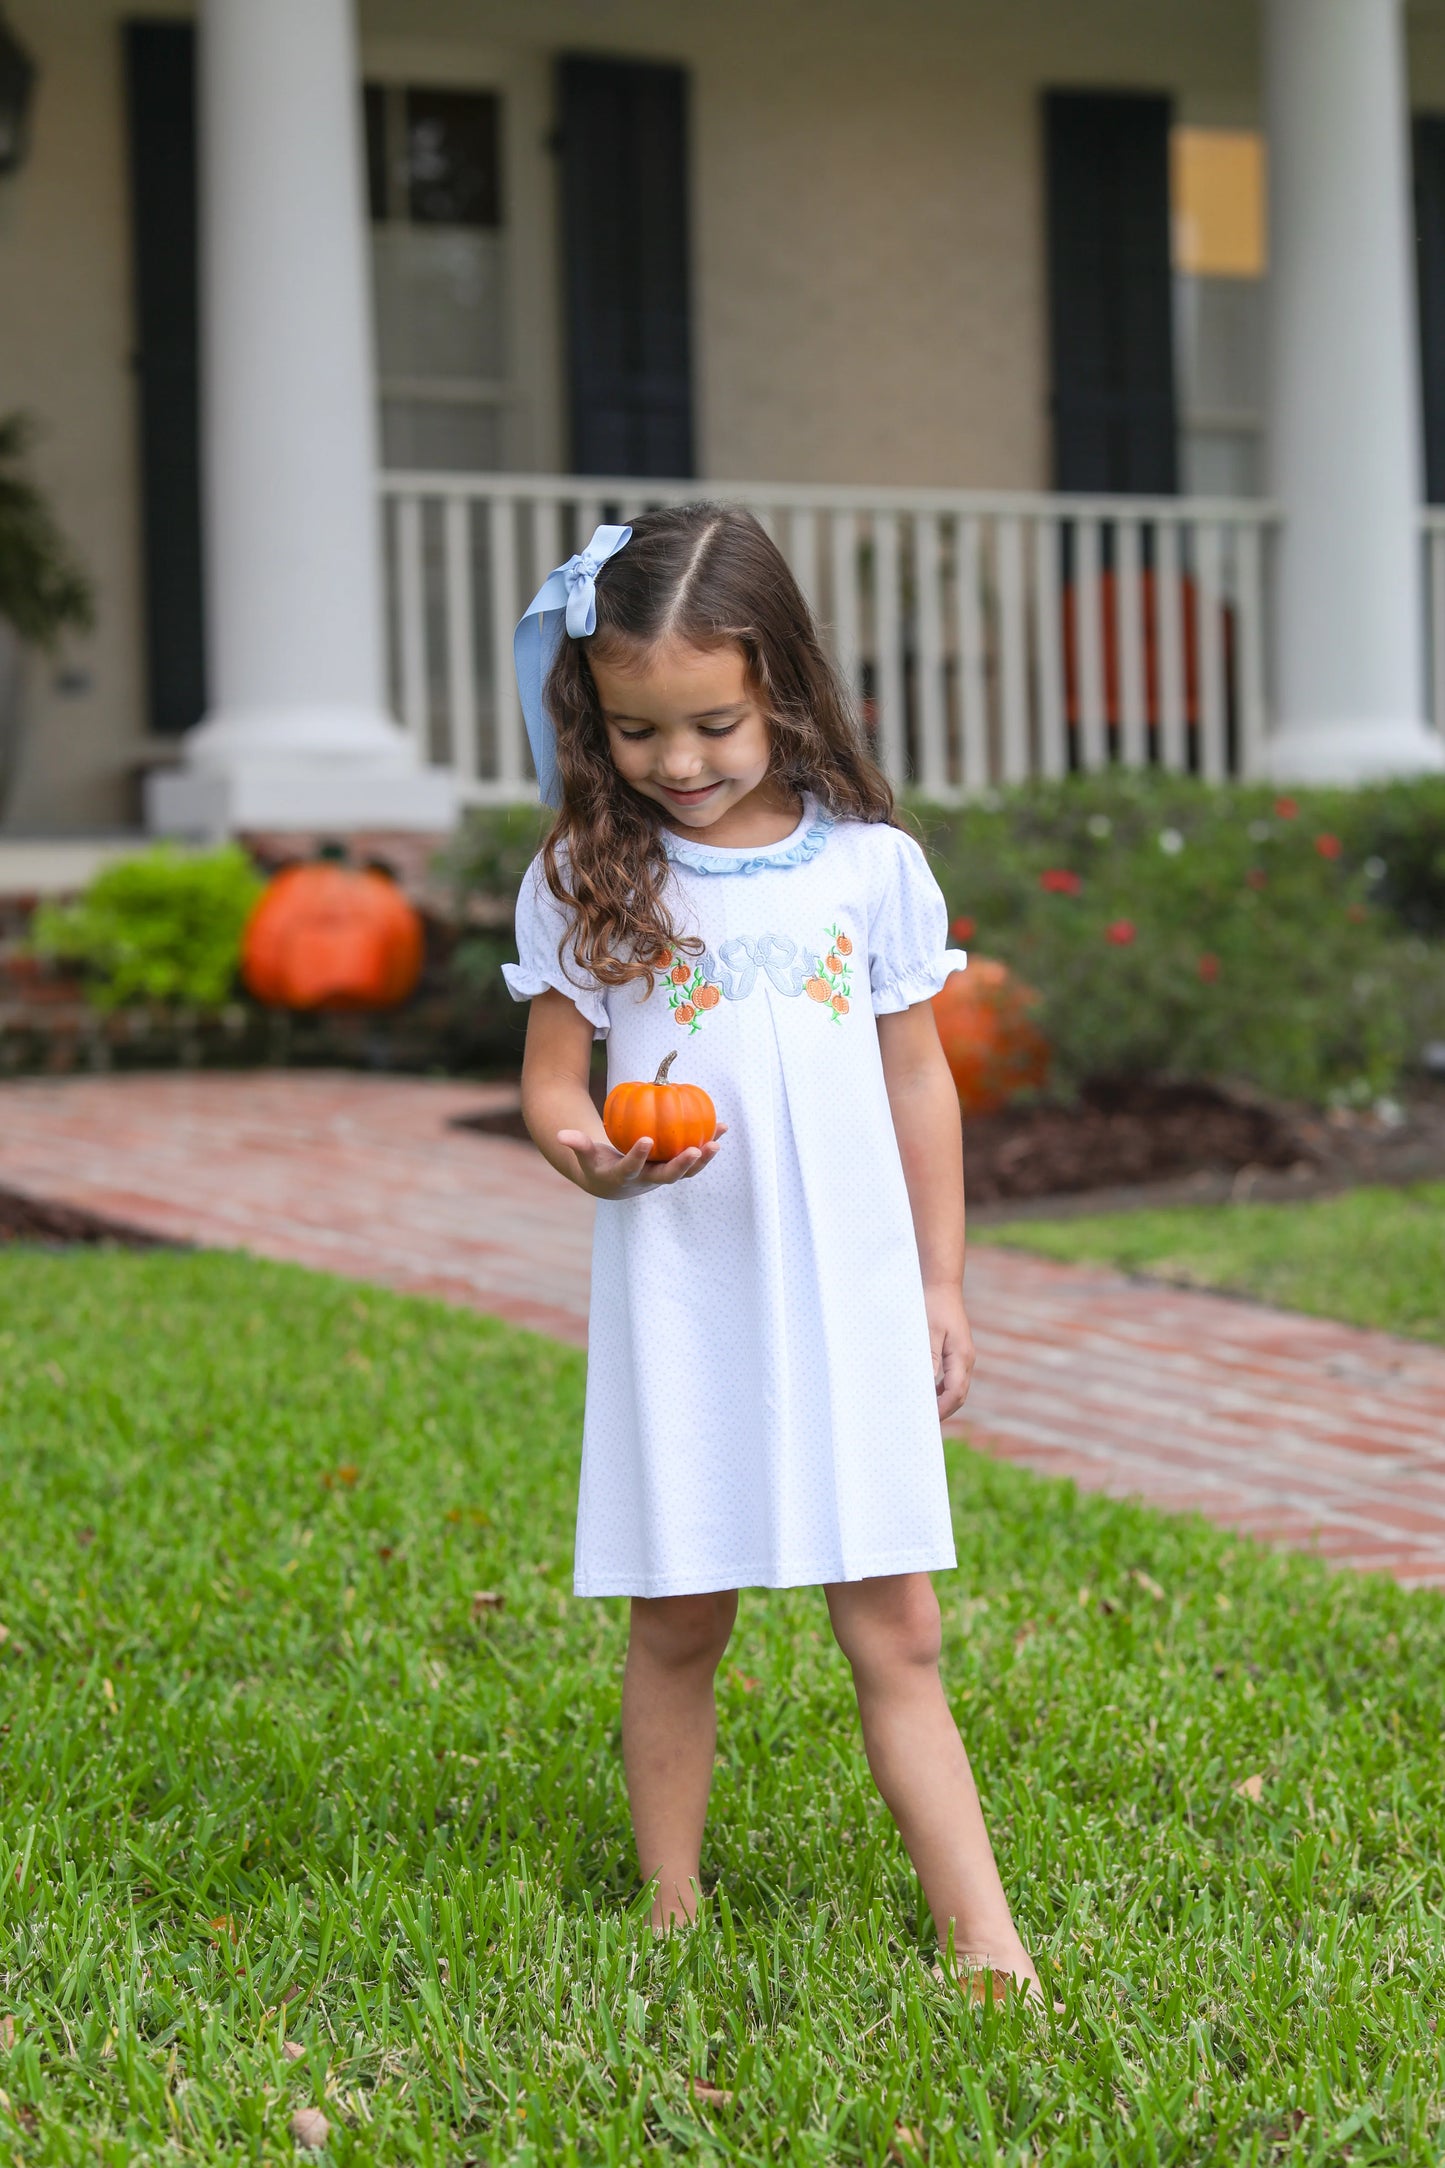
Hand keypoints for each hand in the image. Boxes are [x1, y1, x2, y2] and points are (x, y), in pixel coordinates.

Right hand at [556, 1125, 726, 1198]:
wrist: (613, 1183)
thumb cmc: (597, 1163)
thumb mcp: (585, 1156)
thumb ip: (576, 1145)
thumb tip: (562, 1135)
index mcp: (626, 1178)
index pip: (632, 1169)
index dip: (639, 1157)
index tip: (647, 1140)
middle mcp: (648, 1181)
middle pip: (668, 1176)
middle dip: (683, 1165)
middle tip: (697, 1150)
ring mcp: (664, 1175)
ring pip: (687, 1170)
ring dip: (704, 1158)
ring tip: (717, 1140)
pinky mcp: (675, 1168)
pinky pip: (694, 1156)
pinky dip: (708, 1143)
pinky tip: (721, 1127)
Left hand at [926, 1286, 975, 1418]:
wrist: (941, 1287)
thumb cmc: (933, 1306)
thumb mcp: (929, 1332)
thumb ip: (929, 1359)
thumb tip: (926, 1386)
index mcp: (962, 1357)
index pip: (955, 1393)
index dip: (941, 1409)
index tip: (925, 1420)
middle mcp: (966, 1360)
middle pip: (958, 1395)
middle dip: (943, 1410)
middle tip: (923, 1423)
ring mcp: (963, 1357)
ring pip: (956, 1388)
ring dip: (941, 1401)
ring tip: (922, 1411)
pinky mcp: (956, 1353)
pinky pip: (951, 1378)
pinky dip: (940, 1389)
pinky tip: (926, 1391)